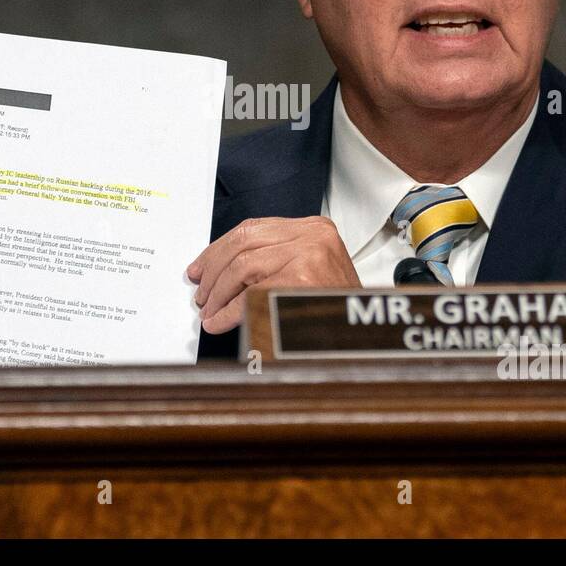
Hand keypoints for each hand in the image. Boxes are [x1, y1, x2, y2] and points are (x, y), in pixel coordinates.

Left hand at [186, 216, 359, 334]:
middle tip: (202, 294)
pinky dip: (229, 311)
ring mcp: (309, 255)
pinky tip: (221, 321)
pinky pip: (251, 293)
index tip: (202, 268)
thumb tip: (219, 271)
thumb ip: (270, 261)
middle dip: (214, 270)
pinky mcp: (301, 281)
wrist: (364, 337)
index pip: (252, 228)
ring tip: (210, 312)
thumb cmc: (334, 308)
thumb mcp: (308, 270)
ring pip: (242, 265)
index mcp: (314, 228)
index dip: (219, 249)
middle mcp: (312, 236)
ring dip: (218, 293)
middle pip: (243, 242)